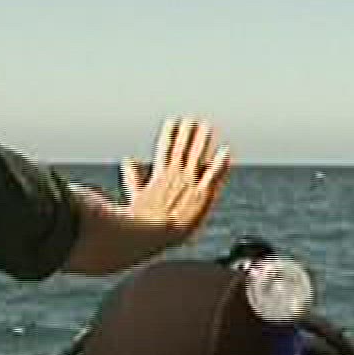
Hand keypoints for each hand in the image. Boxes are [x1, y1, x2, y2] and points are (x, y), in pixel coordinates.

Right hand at [120, 118, 230, 243]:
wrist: (154, 234)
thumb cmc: (144, 221)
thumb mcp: (135, 195)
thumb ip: (133, 177)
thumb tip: (127, 160)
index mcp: (160, 176)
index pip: (165, 149)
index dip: (170, 134)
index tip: (173, 122)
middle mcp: (176, 176)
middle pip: (183, 149)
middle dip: (188, 134)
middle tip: (193, 120)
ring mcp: (190, 184)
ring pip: (198, 156)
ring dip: (203, 141)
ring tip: (207, 127)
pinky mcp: (203, 194)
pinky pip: (214, 175)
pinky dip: (220, 162)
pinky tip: (226, 151)